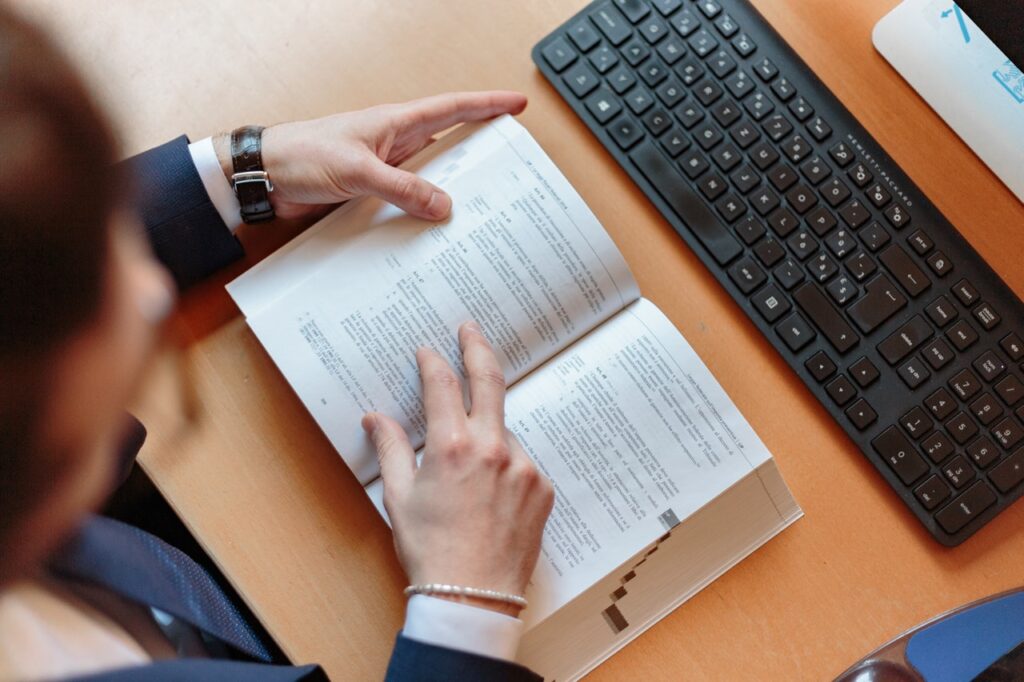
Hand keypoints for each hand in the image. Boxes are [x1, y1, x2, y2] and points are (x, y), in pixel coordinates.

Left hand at [217, 91, 526, 221]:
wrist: (261, 176)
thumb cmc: (300, 155)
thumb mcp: (357, 171)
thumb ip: (401, 188)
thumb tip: (443, 206)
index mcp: (394, 124)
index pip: (452, 109)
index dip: (486, 106)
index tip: (516, 106)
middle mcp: (393, 144)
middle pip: (447, 144)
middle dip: (479, 152)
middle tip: (510, 166)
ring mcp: (382, 169)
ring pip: (428, 177)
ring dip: (449, 190)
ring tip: (481, 208)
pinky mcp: (368, 193)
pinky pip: (406, 201)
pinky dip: (421, 212)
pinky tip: (432, 230)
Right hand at [361, 322, 553, 616]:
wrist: (473, 598)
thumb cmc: (430, 551)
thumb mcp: (399, 498)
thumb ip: (391, 449)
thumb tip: (376, 418)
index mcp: (452, 446)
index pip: (442, 384)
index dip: (432, 361)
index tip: (428, 351)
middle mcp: (493, 448)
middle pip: (489, 380)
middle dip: (476, 348)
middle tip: (469, 329)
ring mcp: (523, 467)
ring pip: (503, 431)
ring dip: (486, 437)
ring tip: (469, 481)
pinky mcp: (542, 487)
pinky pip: (521, 462)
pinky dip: (505, 467)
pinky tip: (490, 499)